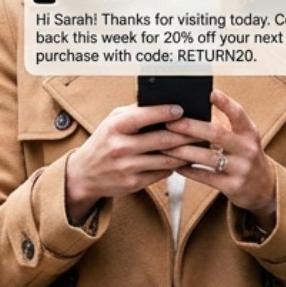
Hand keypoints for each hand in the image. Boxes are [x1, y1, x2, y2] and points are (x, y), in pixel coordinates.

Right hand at [64, 104, 198, 222]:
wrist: (83, 175)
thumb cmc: (102, 143)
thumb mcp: (112, 122)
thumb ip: (135, 112)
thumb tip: (163, 103)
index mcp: (115, 127)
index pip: (145, 116)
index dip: (166, 112)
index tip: (181, 109)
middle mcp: (121, 147)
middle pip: (163, 139)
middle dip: (186, 134)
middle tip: (201, 129)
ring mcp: (127, 167)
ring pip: (166, 159)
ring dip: (185, 152)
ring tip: (197, 146)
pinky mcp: (133, 183)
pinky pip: (162, 173)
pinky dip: (174, 166)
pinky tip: (182, 160)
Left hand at [165, 91, 278, 230]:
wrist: (263, 187)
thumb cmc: (245, 156)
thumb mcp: (243, 137)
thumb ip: (225, 125)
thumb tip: (194, 109)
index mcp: (249, 132)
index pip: (238, 114)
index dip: (226, 103)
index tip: (211, 93)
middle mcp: (247, 149)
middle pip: (217, 134)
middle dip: (191, 127)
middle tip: (171, 123)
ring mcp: (241, 168)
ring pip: (207, 157)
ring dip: (183, 151)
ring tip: (165, 146)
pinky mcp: (232, 186)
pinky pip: (205, 177)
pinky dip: (188, 170)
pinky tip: (175, 165)